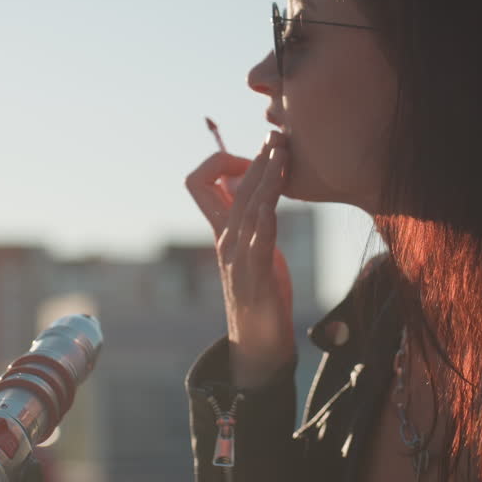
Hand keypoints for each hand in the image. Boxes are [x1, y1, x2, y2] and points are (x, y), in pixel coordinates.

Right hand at [185, 130, 294, 387]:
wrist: (257, 346)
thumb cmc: (259, 294)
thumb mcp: (249, 249)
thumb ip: (245, 221)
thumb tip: (248, 188)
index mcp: (220, 231)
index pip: (199, 183)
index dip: (222, 163)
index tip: (250, 156)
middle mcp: (224, 239)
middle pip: (229, 186)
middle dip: (254, 158)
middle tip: (275, 136)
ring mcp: (237, 256)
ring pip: (246, 204)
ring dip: (265, 174)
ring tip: (282, 150)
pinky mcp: (256, 272)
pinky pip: (260, 233)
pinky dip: (269, 208)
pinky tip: (280, 191)